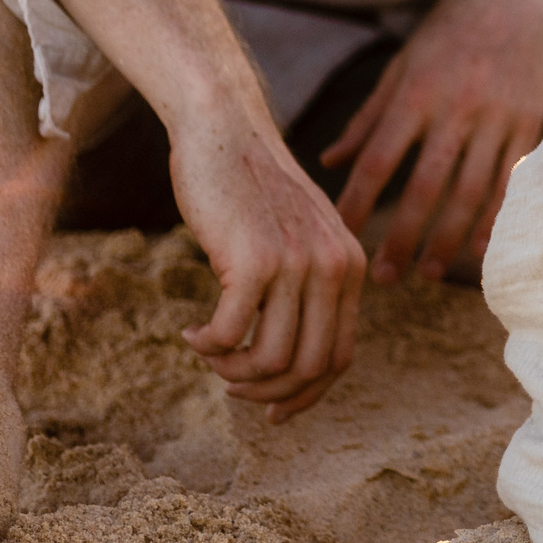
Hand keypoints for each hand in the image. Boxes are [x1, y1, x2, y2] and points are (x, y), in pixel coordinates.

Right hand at [16, 0, 366, 423]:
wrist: (225, 130)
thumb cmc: (251, 190)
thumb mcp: (296, 240)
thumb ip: (305, 289)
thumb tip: (287, 364)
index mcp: (349, 267)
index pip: (340, 358)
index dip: (306, 395)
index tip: (273, 412)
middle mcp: (334, 268)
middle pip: (310, 369)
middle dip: (266, 392)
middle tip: (230, 384)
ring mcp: (297, 264)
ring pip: (271, 360)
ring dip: (232, 370)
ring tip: (209, 352)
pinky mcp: (254, 259)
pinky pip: (231, 335)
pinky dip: (208, 346)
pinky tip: (193, 332)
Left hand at [322, 0, 542, 282]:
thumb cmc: (451, 32)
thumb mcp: (403, 64)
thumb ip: (368, 116)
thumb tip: (329, 162)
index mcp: (416, 91)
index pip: (378, 158)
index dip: (357, 202)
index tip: (340, 237)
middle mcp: (456, 107)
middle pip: (424, 186)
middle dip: (402, 236)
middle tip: (384, 279)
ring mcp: (497, 116)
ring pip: (471, 191)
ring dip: (448, 237)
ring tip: (429, 272)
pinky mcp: (530, 121)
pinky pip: (512, 180)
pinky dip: (496, 218)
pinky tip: (479, 249)